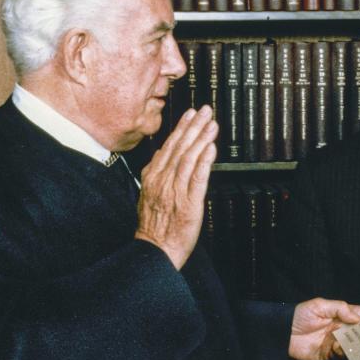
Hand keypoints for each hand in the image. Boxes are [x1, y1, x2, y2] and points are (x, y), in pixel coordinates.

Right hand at [135, 106, 217, 269]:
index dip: (181, 128)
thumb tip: (164, 153)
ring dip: (201, 139)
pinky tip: (211, 148)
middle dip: (193, 126)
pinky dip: (204, 161)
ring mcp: (175, 191)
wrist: (154, 250)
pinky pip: (197, 179)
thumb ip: (156, 173)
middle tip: (205, 110)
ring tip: (211, 124)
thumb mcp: (148, 194)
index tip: (190, 114)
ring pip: (189, 158)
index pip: (169, 146)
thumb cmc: (154, 226)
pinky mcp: (189, 203)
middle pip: (180, 147)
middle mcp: (163, 180)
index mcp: (153, 177)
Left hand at [289, 298, 359, 359]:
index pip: (359, 315)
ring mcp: (335, 342)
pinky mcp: (328, 354)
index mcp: (340, 315)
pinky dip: (342, 351)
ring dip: (356, 343)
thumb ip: (340, 308)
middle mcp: (340, 329)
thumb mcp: (319, 306)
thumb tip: (359, 317)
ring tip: (357, 340)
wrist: (281, 332)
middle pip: (359, 331)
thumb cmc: (299, 315)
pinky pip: (340, 354)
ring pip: (352, 344)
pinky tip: (339, 346)